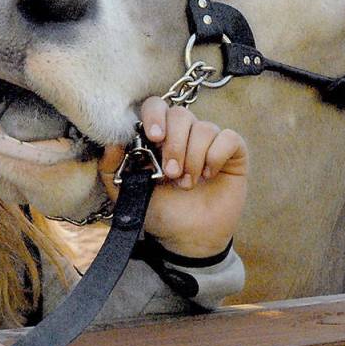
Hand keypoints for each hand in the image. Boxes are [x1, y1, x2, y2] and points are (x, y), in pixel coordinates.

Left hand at [99, 97, 247, 258]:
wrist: (186, 239)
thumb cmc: (158, 211)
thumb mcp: (126, 192)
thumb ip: (111, 167)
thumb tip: (111, 142)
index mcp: (158, 136)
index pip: (156, 105)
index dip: (155, 115)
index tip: (153, 138)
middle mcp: (184, 133)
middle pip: (181, 114)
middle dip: (175, 144)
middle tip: (171, 173)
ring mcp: (209, 142)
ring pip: (205, 128)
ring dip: (193, 158)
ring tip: (187, 183)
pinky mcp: (233, 153)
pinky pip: (229, 138)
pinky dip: (216, 156)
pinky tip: (209, 176)